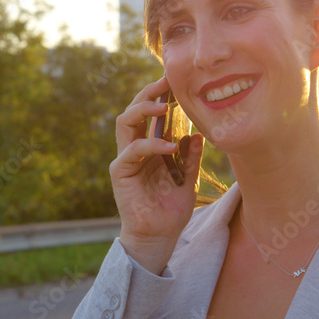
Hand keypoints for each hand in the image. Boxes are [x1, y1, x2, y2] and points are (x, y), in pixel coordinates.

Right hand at [109, 75, 204, 274]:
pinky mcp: (120, 172)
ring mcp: (126, 158)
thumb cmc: (171, 210)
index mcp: (150, 147)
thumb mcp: (188, 180)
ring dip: (143, 109)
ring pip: (126, 121)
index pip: (151, 114)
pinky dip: (152, 145)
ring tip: (165, 106)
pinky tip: (170, 146)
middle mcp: (135, 148)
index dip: (162, 96)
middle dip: (149, 93)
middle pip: (134, 110)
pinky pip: (132, 150)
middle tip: (168, 82)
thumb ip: (191, 158)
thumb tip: (198, 134)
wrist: (158, 237)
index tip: (178, 82)